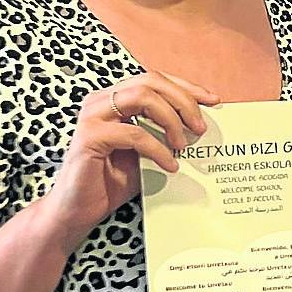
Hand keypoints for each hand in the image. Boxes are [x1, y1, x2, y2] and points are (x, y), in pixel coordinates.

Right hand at [41, 71, 217, 250]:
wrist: (78, 211)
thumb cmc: (111, 181)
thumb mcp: (146, 152)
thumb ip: (165, 133)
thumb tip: (200, 124)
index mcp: (114, 99)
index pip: (154, 80)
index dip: (186, 87)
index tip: (213, 100)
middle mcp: (101, 100)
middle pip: (150, 81)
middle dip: (182, 100)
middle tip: (200, 126)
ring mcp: (93, 116)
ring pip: (143, 98)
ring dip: (171, 119)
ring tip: (183, 144)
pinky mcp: (90, 137)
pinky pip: (135, 134)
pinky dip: (158, 149)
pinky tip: (170, 165)